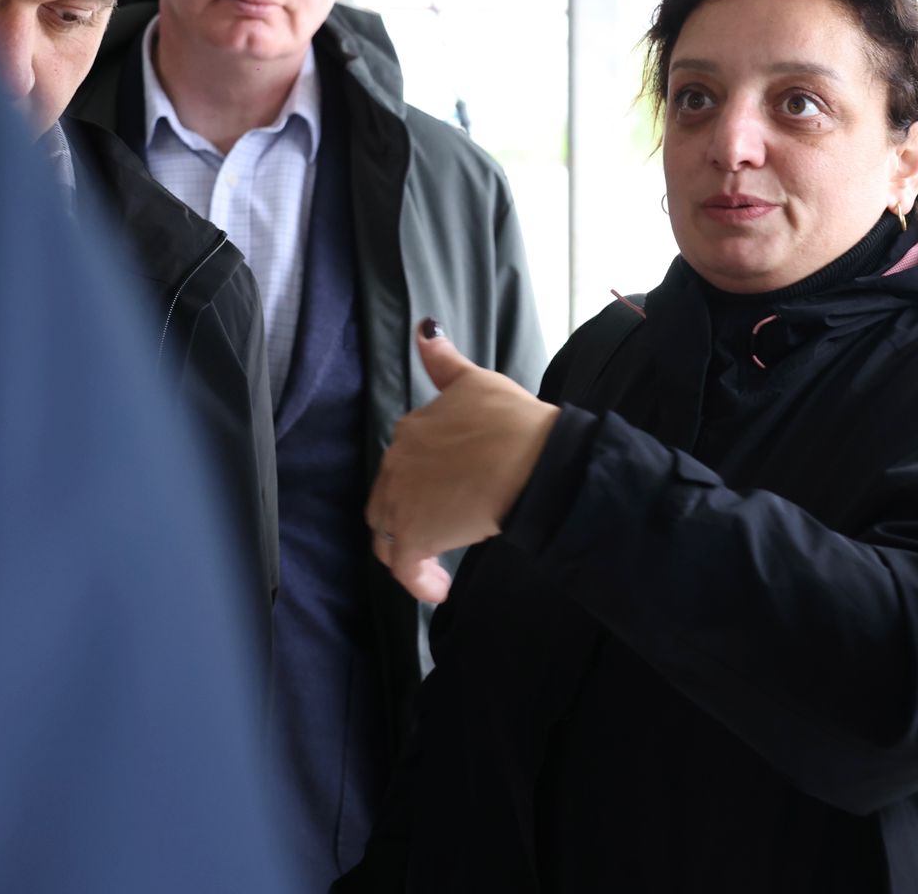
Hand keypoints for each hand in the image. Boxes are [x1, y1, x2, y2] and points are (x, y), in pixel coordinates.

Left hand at [366, 321, 559, 602]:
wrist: (531, 459)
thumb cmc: (510, 420)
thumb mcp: (475, 381)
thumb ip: (443, 362)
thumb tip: (424, 328)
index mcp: (409, 430)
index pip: (402, 466)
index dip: (422, 485)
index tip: (450, 497)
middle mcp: (395, 464)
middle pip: (386, 503)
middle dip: (409, 520)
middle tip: (445, 533)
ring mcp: (402, 502)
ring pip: (389, 537)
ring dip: (410, 553)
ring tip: (439, 565)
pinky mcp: (416, 536)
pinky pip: (404, 568)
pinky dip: (418, 582)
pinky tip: (440, 589)